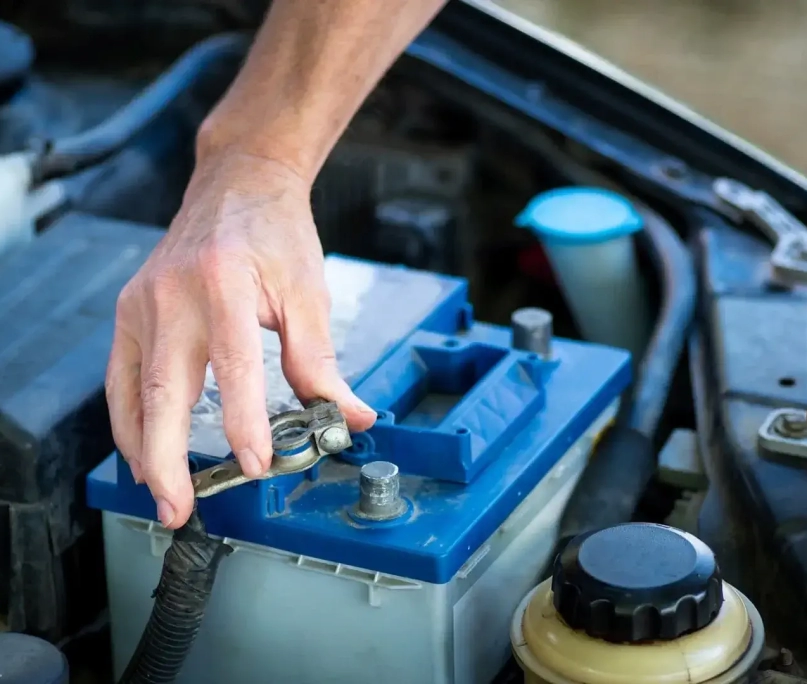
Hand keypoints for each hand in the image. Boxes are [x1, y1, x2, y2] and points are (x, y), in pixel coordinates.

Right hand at [105, 150, 376, 528]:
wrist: (236, 185)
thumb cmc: (274, 233)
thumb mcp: (307, 291)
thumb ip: (322, 360)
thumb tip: (352, 416)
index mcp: (223, 284)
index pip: (234, 368)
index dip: (243, 423)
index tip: (255, 464)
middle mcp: (171, 295)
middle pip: (163, 391)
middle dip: (168, 459)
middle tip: (180, 507)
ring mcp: (141, 303)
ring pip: (132, 391)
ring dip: (143, 450)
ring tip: (162, 495)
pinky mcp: (129, 311)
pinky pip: (122, 377)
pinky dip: (131, 420)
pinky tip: (144, 450)